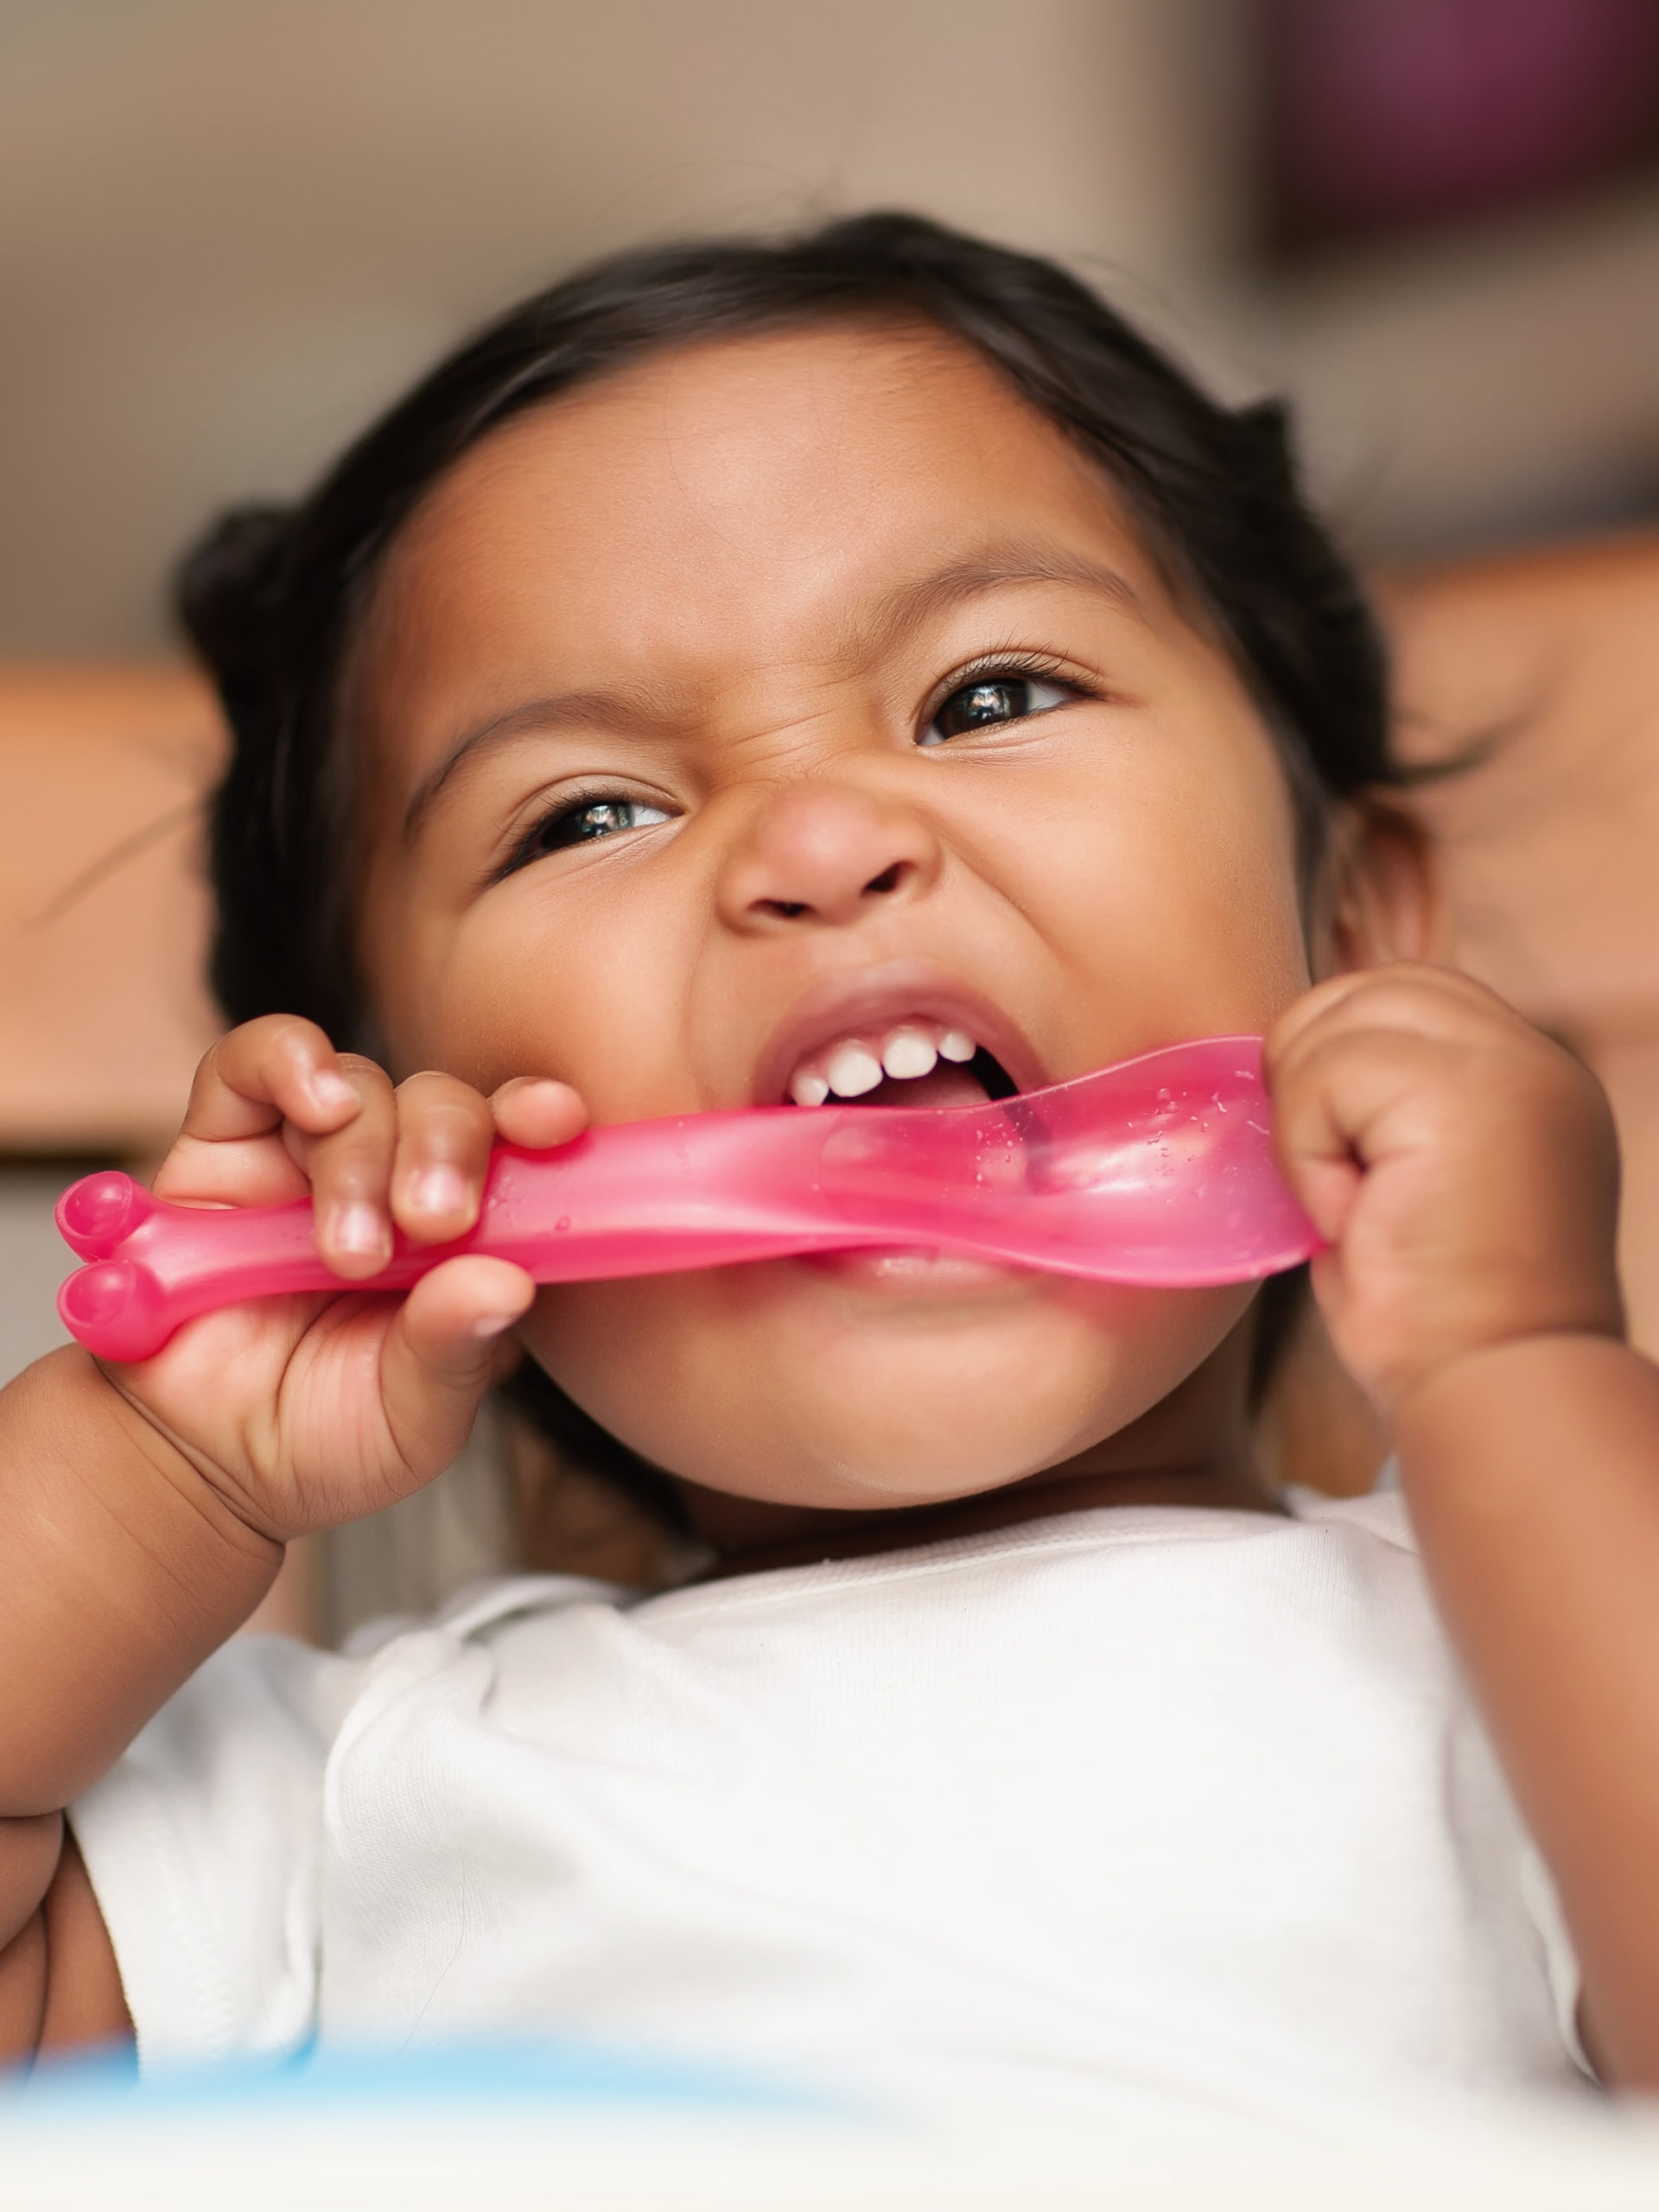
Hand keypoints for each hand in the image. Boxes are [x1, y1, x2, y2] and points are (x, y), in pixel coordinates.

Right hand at [99, 1017, 586, 1542]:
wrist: (200, 1464)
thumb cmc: (324, 1438)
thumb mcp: (411, 1420)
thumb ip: (455, 1351)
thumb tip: (510, 1285)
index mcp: (466, 1234)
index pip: (517, 1149)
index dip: (538, 1119)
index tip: (553, 1122)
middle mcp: (397, 1178)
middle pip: (443, 1105)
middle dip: (446, 1149)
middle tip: (433, 1224)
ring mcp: (310, 1154)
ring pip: (363, 1088)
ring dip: (363, 1158)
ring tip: (348, 1253)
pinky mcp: (224, 1143)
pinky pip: (258, 1060)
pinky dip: (292, 1062)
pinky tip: (316, 1100)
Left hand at [1266, 965, 1622, 1411]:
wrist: (1490, 1394)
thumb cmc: (1436, 1320)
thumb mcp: (1414, 1186)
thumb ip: (1384, 1108)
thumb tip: (1289, 1058)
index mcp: (1531, 1078)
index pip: (1406, 996)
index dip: (1335, 1060)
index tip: (1340, 1164)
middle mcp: (1536, 1060)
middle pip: (1367, 987)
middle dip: (1309, 1072)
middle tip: (1327, 1182)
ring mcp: (1513, 1068)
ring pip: (1339, 1020)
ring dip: (1308, 1119)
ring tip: (1354, 1208)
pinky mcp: (1470, 1095)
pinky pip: (1325, 1075)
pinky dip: (1309, 1152)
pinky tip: (1354, 1219)